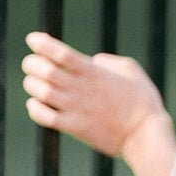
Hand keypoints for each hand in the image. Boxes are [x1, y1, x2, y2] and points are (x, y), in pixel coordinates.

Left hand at [21, 30, 168, 160]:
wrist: (144, 135)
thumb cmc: (143, 102)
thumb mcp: (131, 70)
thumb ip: (109, 62)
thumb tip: (94, 60)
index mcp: (94, 72)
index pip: (60, 53)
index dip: (42, 43)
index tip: (33, 39)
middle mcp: (81, 88)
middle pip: (44, 70)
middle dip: (31, 64)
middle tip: (31, 64)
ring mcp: (76, 109)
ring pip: (41, 92)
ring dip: (31, 85)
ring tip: (34, 83)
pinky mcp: (74, 127)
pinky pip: (44, 116)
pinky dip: (34, 108)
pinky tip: (36, 104)